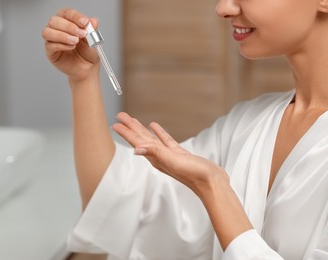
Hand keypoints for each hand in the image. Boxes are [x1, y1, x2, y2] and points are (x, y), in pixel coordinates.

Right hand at [42, 8, 99, 81]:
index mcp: (67, 21)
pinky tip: (71, 47)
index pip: (67, 13)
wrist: (88, 68)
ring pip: (48, 32)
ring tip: (75, 42)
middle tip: (82, 34)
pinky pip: (50, 45)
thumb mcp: (93, 39)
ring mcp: (52, 40)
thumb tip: (93, 21)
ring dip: (63, 36)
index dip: (75, 16)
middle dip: (69, 27)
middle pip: (54, 20)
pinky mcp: (50, 52)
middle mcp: (57, 28)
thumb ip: (92, 29)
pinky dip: (61, 45)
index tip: (85, 22)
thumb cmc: (88, 52)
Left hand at [112, 112, 228, 195]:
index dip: (126, 133)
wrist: (211, 183)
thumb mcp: (173, 161)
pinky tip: (155, 126)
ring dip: (142, 129)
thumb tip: (136, 150)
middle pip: (141, 138)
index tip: (116, 124)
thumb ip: (156, 153)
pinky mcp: (179, 154)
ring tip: (133, 120)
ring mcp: (169, 155)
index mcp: (156, 158)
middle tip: (120, 115)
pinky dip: (159, 133)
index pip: (137, 142)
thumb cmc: (193, 175)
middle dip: (130, 127)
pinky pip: (165, 140)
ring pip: (152, 138)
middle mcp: (159, 156)